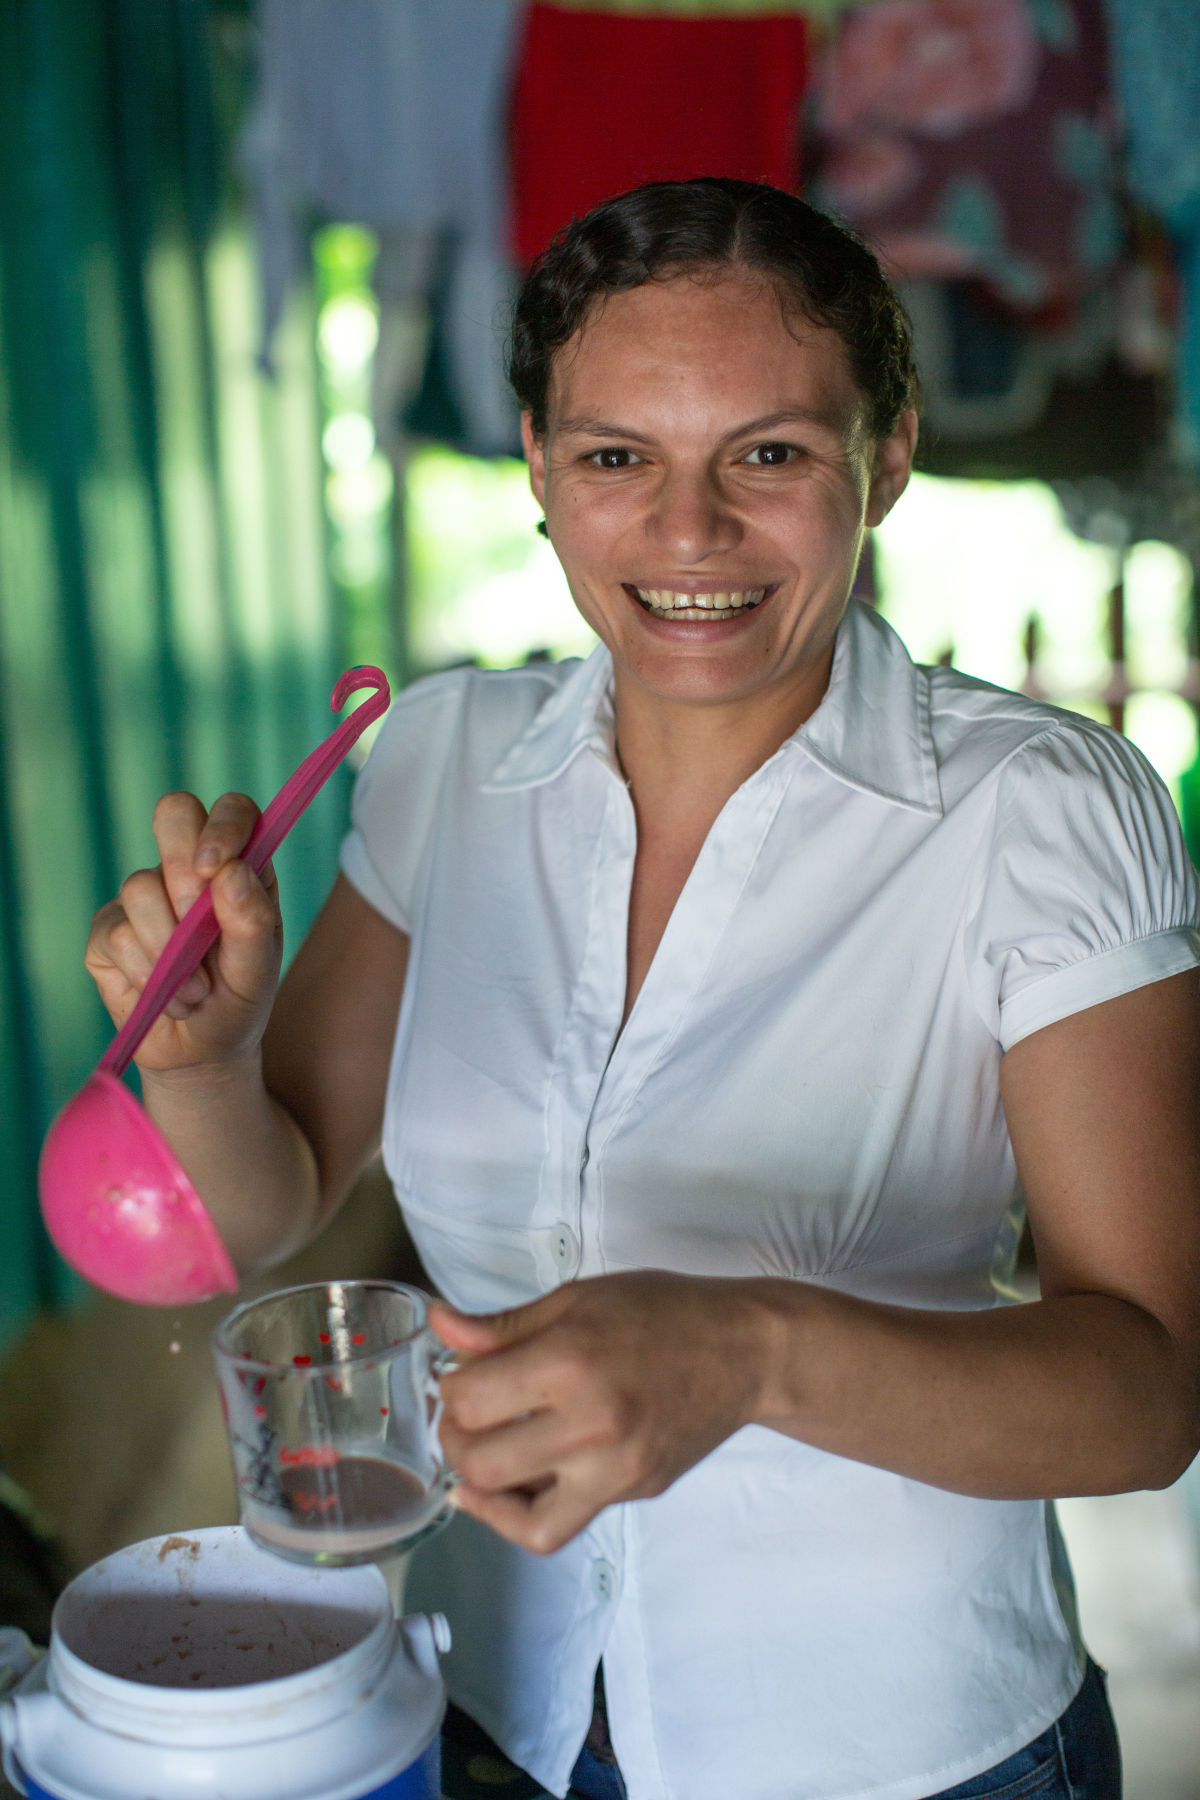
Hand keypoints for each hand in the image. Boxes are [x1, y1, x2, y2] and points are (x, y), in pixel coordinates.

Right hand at [85, 791, 282, 1074]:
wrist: (202, 1052)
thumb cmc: (239, 1001)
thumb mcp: (260, 969)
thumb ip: (254, 921)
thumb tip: (230, 872)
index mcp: (237, 866)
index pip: (231, 809)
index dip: (221, 826)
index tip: (214, 867)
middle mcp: (188, 869)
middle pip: (173, 815)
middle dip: (183, 873)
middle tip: (198, 931)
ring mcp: (143, 895)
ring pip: (140, 887)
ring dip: (171, 951)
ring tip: (196, 990)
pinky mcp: (108, 931)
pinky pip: (117, 935)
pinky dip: (145, 974)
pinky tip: (166, 998)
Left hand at [430, 1271, 773, 1553]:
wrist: (743, 1350)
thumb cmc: (661, 1312)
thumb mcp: (576, 1300)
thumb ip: (501, 1325)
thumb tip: (438, 1324)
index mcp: (570, 1362)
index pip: (469, 1398)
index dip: (451, 1387)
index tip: (462, 1373)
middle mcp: (591, 1425)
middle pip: (482, 1462)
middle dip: (456, 1440)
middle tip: (465, 1416)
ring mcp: (615, 1471)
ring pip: (519, 1515)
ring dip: (484, 1487)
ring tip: (484, 1454)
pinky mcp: (632, 1493)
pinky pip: (559, 1526)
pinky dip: (522, 1516)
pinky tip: (509, 1489)